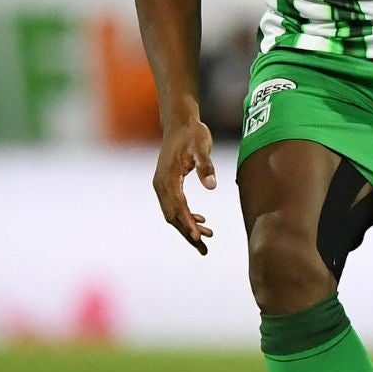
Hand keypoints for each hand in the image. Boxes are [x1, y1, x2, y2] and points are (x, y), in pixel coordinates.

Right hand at [153, 118, 216, 254]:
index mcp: (168, 179)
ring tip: (207, 239)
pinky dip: (186, 217)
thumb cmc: (193, 133)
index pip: (178, 207)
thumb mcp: (202, 147)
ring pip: (172, 214)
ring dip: (187, 227)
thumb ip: (206, 166)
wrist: (180, 122)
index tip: (199, 239)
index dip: (188, 224)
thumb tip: (212, 186)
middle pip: (172, 216)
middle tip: (204, 249)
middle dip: (188, 234)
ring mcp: (161, 185)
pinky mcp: (166, 183)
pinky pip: (174, 206)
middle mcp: (161, 185)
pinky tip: (201, 221)